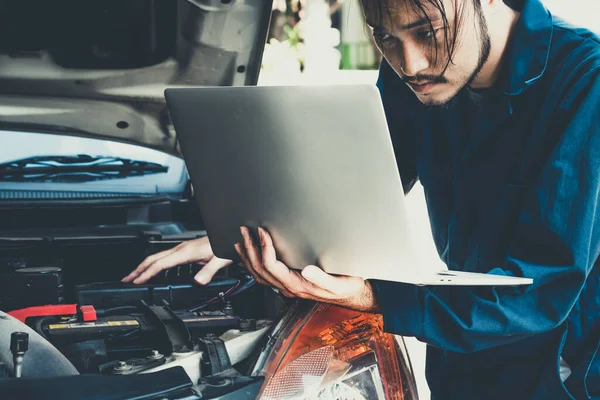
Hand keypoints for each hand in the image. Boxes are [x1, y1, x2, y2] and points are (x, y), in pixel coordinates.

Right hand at [122, 236, 231, 284]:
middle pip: (153, 259)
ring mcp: (181, 249)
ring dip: (143, 267)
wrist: (227, 236)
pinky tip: (153, 272)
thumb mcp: (219, 261)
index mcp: (185, 252)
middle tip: (125, 280)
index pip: (160, 264)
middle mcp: (181, 249)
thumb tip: (197, 282)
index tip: (136, 281)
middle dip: (138, 270)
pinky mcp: (184, 251)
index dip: (146, 273)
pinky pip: (164, 258)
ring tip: (134, 277)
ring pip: (157, 257)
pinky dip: (154, 266)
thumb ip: (208, 271)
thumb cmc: (223, 246)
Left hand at [235, 226, 379, 311]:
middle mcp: (289, 288)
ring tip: (241, 242)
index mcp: (298, 286)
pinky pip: (265, 276)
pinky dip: (254, 265)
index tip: (262, 232)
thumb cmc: (347, 287)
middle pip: (260, 270)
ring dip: (248, 257)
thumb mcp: (339, 282)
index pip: (272, 267)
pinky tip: (250, 257)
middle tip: (245, 232)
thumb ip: (322, 278)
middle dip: (250, 249)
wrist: (353, 295)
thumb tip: (307, 270)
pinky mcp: (289, 283)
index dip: (264, 248)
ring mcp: (287, 287)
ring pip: (259, 275)